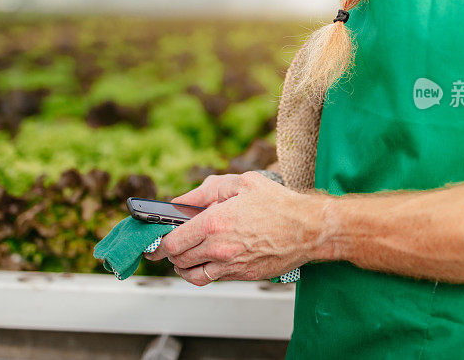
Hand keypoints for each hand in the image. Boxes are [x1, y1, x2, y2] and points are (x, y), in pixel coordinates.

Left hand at [145, 171, 330, 285]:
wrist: (310, 229)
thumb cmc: (279, 203)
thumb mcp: (240, 184)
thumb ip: (204, 191)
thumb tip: (180, 201)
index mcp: (214, 222)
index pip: (172, 241)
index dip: (158, 242)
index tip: (154, 239)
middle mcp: (219, 248)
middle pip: (178, 260)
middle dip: (169, 253)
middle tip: (168, 244)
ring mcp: (231, 265)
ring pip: (192, 275)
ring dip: (183, 267)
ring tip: (185, 256)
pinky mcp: (243, 275)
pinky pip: (213, 278)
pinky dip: (204, 271)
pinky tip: (208, 259)